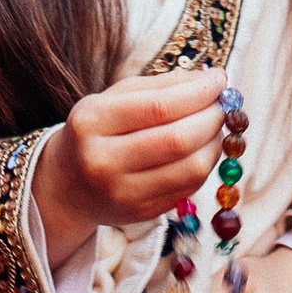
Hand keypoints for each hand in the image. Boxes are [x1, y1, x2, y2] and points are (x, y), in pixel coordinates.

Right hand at [32, 69, 224, 265]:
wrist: (68, 182)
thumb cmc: (99, 130)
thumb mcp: (117, 97)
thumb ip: (162, 86)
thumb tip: (212, 79)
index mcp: (93, 121)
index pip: (160, 107)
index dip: (198, 93)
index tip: (219, 80)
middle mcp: (103, 161)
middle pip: (179, 140)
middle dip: (212, 118)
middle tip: (222, 105)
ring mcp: (122, 193)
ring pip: (191, 168)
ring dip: (215, 143)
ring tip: (214, 127)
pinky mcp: (140, 213)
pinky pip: (188, 188)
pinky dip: (204, 165)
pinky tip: (202, 149)